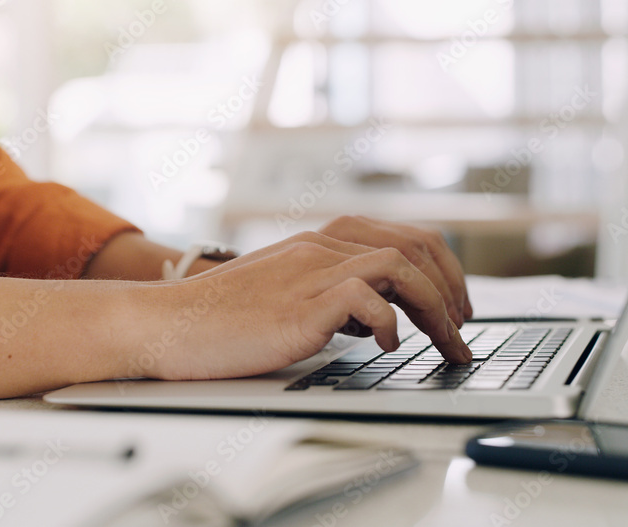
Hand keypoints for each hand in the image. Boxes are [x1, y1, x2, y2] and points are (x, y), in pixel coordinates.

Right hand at [137, 232, 471, 380]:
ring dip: (435, 307)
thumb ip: (330, 297)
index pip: (403, 236)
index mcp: (318, 242)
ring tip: (445, 342)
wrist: (165, 323)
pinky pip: (364, 298)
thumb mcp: (285, 296)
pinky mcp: (297, 305)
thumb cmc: (220, 317)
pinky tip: (386, 346)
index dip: (442, 269)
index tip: (455, 306)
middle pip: (413, 245)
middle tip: (462, 327)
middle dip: (451, 288)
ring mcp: (309, 272)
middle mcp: (319, 247)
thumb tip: (373, 318)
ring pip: (398, 265)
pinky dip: (387, 322)